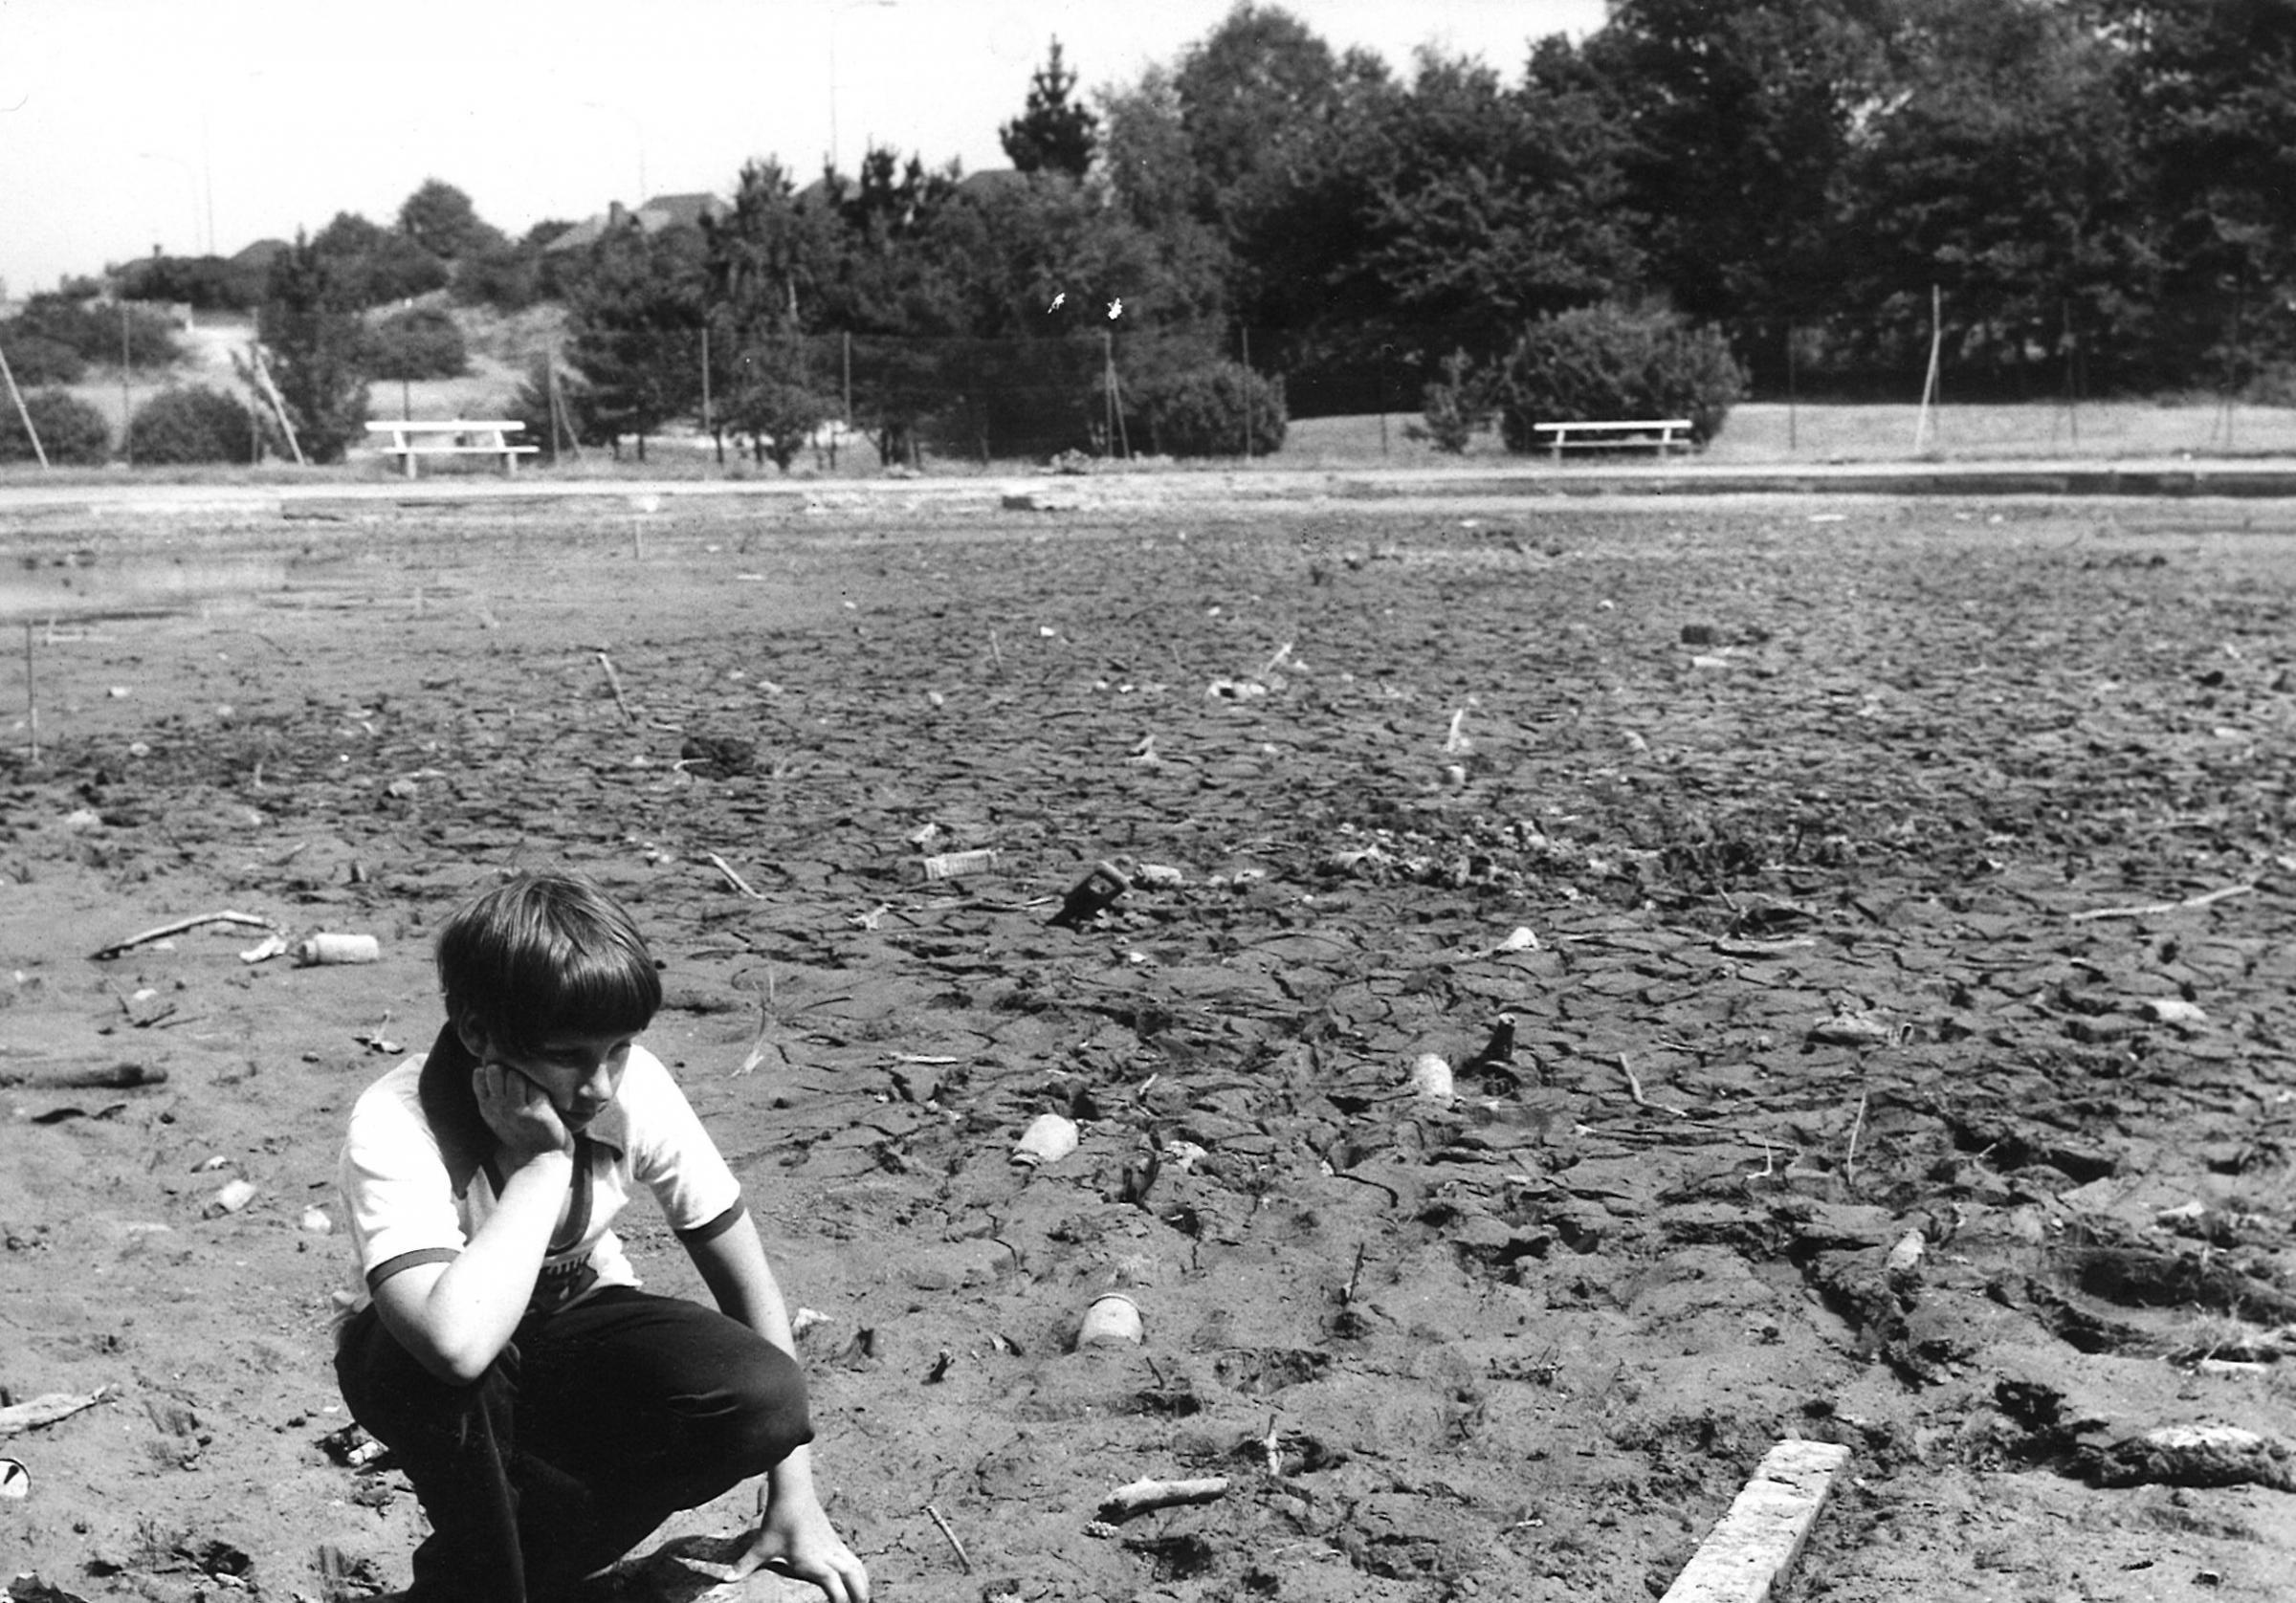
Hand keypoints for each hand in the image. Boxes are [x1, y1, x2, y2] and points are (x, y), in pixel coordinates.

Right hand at [472, 1061, 572, 1164]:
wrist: (542, 1157)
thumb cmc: (522, 1132)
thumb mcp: (498, 1116)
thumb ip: (492, 1094)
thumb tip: (486, 1065)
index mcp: (487, 1108)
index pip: (480, 1077)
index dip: (491, 1069)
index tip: (503, 1075)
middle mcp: (498, 1108)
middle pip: (496, 1071)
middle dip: (508, 1070)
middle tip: (519, 1083)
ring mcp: (516, 1111)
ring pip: (516, 1076)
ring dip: (526, 1079)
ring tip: (531, 1093)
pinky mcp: (536, 1112)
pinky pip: (536, 1087)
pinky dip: (541, 1091)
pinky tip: (544, 1103)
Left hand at [683, 1492, 868, 1602]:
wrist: (793, 1491)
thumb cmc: (778, 1519)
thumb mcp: (761, 1546)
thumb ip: (745, 1566)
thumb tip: (725, 1580)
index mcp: (813, 1561)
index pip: (834, 1586)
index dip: (841, 1601)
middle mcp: (827, 1554)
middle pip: (853, 1576)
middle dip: (860, 1593)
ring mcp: (832, 1544)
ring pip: (855, 1565)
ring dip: (862, 1581)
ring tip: (864, 1596)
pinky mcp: (833, 1537)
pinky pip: (850, 1556)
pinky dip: (856, 1568)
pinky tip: (855, 1574)